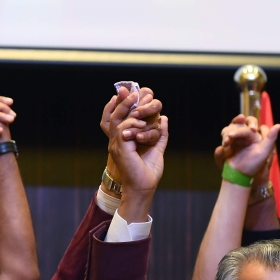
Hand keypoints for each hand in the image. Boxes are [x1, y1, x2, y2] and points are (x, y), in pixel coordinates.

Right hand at [107, 87, 168, 213]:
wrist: (144, 187)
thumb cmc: (148, 172)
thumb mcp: (157, 148)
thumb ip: (160, 134)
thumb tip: (164, 118)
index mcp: (123, 140)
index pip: (120, 117)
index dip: (126, 104)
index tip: (141, 94)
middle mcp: (117, 141)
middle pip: (115, 115)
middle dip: (126, 101)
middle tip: (139, 92)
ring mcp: (117, 144)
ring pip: (120, 119)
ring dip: (135, 111)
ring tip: (145, 109)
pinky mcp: (121, 148)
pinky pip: (125, 128)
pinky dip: (135, 124)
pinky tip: (144, 126)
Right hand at [218, 115, 279, 178]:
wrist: (238, 175)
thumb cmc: (253, 165)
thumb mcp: (264, 152)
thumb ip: (271, 138)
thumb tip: (279, 125)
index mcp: (256, 136)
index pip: (252, 123)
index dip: (251, 123)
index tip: (251, 129)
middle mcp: (246, 135)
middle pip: (240, 124)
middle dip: (236, 130)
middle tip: (230, 137)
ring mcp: (236, 139)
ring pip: (231, 128)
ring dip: (227, 134)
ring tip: (226, 143)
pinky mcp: (228, 143)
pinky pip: (225, 136)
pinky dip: (224, 140)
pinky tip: (225, 147)